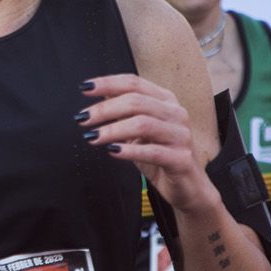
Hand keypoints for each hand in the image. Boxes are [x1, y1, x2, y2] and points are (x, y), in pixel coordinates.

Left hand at [79, 74, 212, 210]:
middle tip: (83, 119)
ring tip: (92, 137)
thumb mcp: (138, 131)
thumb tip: (100, 93)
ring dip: (113, 130)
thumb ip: (124, 112)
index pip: (134, 83)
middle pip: (136, 101)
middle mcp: (176, 113)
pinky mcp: (181, 159)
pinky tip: (112, 151)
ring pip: (143, 124)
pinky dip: (130, 150)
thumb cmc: (160, 157)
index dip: (108, 83)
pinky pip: (152, 151)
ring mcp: (181, 136)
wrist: (187, 187)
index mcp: (166, 101)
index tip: (85, 88)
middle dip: (105, 109)